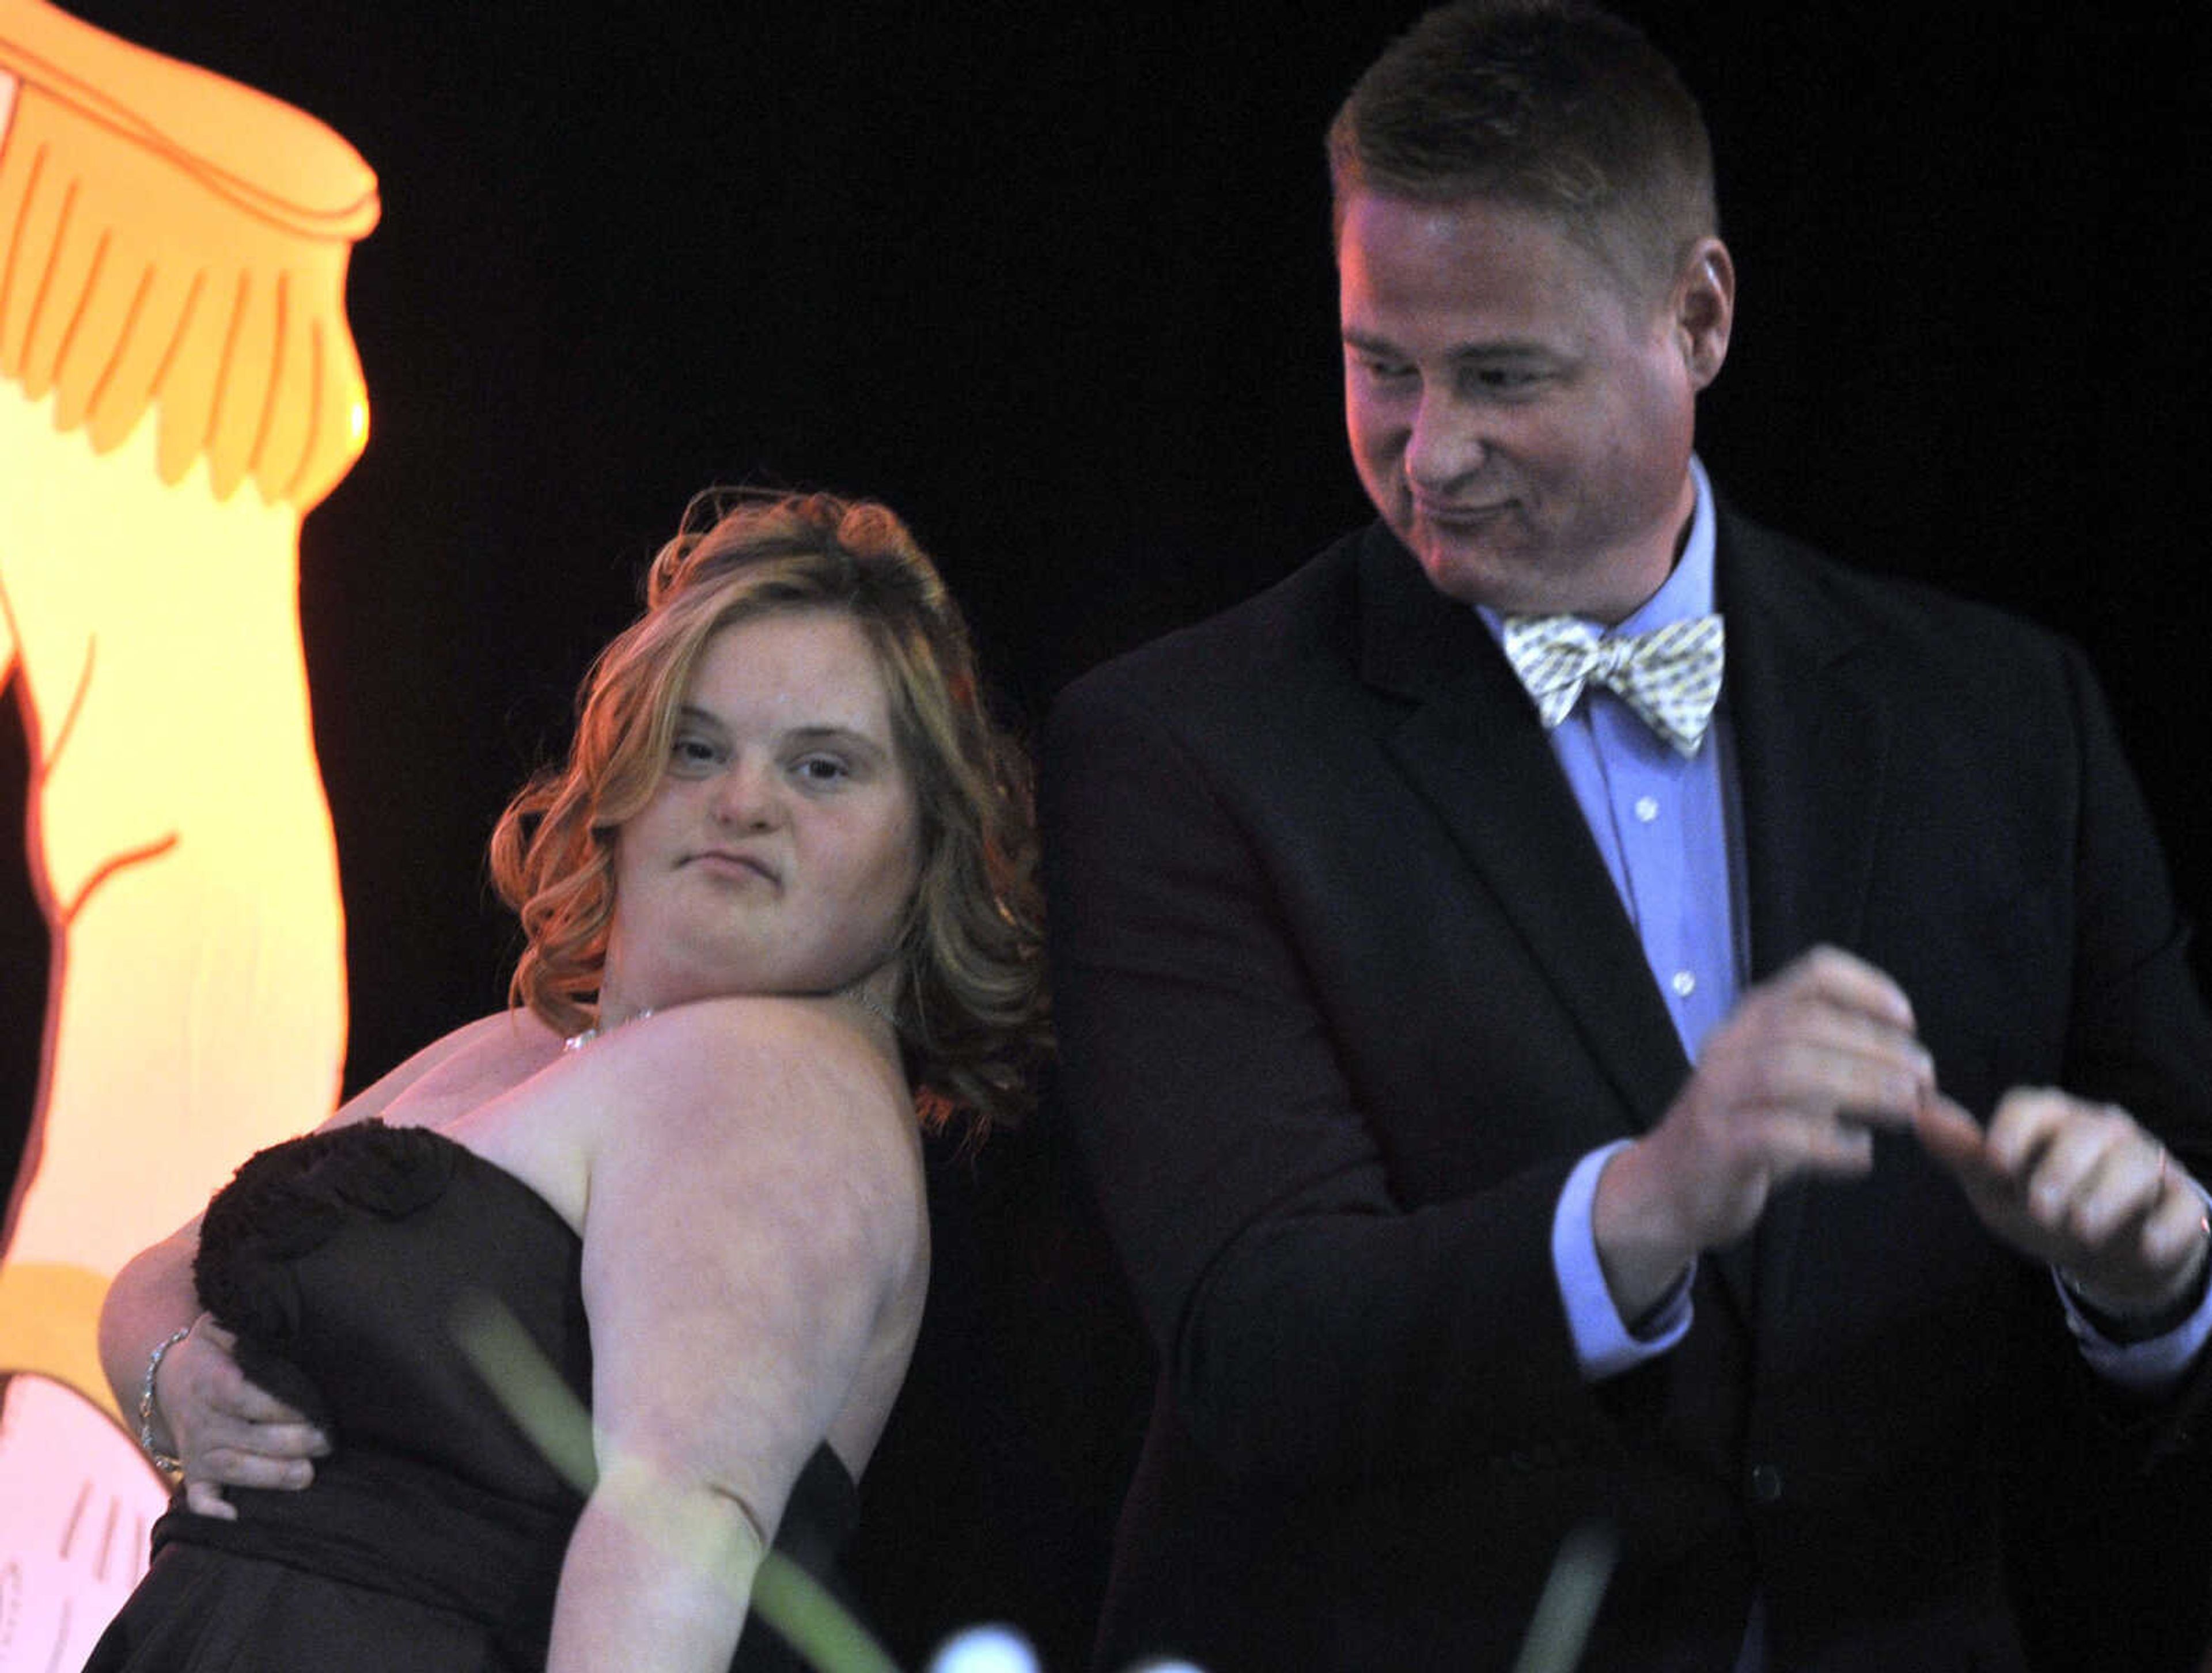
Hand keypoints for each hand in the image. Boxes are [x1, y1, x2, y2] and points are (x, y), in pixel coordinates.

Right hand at [154, 1320, 328, 1518]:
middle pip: (243, 1437)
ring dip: (267, 1476)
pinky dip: (210, 1512)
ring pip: (230, 1468)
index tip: (312, 1409)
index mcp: (209, 1380)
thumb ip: (241, 1321)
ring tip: (306, 1475)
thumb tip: (268, 1311)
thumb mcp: (219, 1324)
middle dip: (287, 1443)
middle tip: (326, 1443)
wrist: (169, 1380)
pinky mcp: (194, 1472)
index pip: (242, 1396)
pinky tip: (233, 1521)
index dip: (276, 1406)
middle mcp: (200, 1419)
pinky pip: (198, 1496)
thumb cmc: (213, 1350)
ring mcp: (196, 1450)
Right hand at [1595, 946, 1933, 1315]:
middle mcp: (1730, 1046)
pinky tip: (1860, 1156)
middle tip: (1924, 1079)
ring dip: (1862, 1086)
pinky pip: (1776, 1134)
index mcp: (1751, 1021)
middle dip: (1876, 1047)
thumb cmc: (1744, 1132)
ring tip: (1907, 1109)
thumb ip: (1836, 1067)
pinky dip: (1829, 1143)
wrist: (1667, 1189)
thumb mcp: (1784, 1085)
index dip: (1866, 987)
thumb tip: (1916, 1068)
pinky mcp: (1718, 1145)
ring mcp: (1718, 1094)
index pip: (1811, 975)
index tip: (1907, 1021)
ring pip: (1791, 1072)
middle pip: (1806, 1024)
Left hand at [1916, 1087, 2211, 1317]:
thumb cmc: (2039, 1205)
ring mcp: (2147, 1161)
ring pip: (2138, 1164)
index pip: (2030, 1107)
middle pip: (2087, 1134)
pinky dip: (2168, 1227)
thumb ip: (1964, 1152)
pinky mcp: (2183, 1198)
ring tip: (2083, 1227)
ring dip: (2109, 1196)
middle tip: (2041, 1208)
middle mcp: (2102, 1129)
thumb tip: (1919, 1112)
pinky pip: (2183, 1205)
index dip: (2012, 1132)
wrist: (2102, 1249)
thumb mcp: (1995, 1185)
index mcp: (2050, 1119)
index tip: (1995, 1163)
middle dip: (2062, 1169)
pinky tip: (2147, 1247)